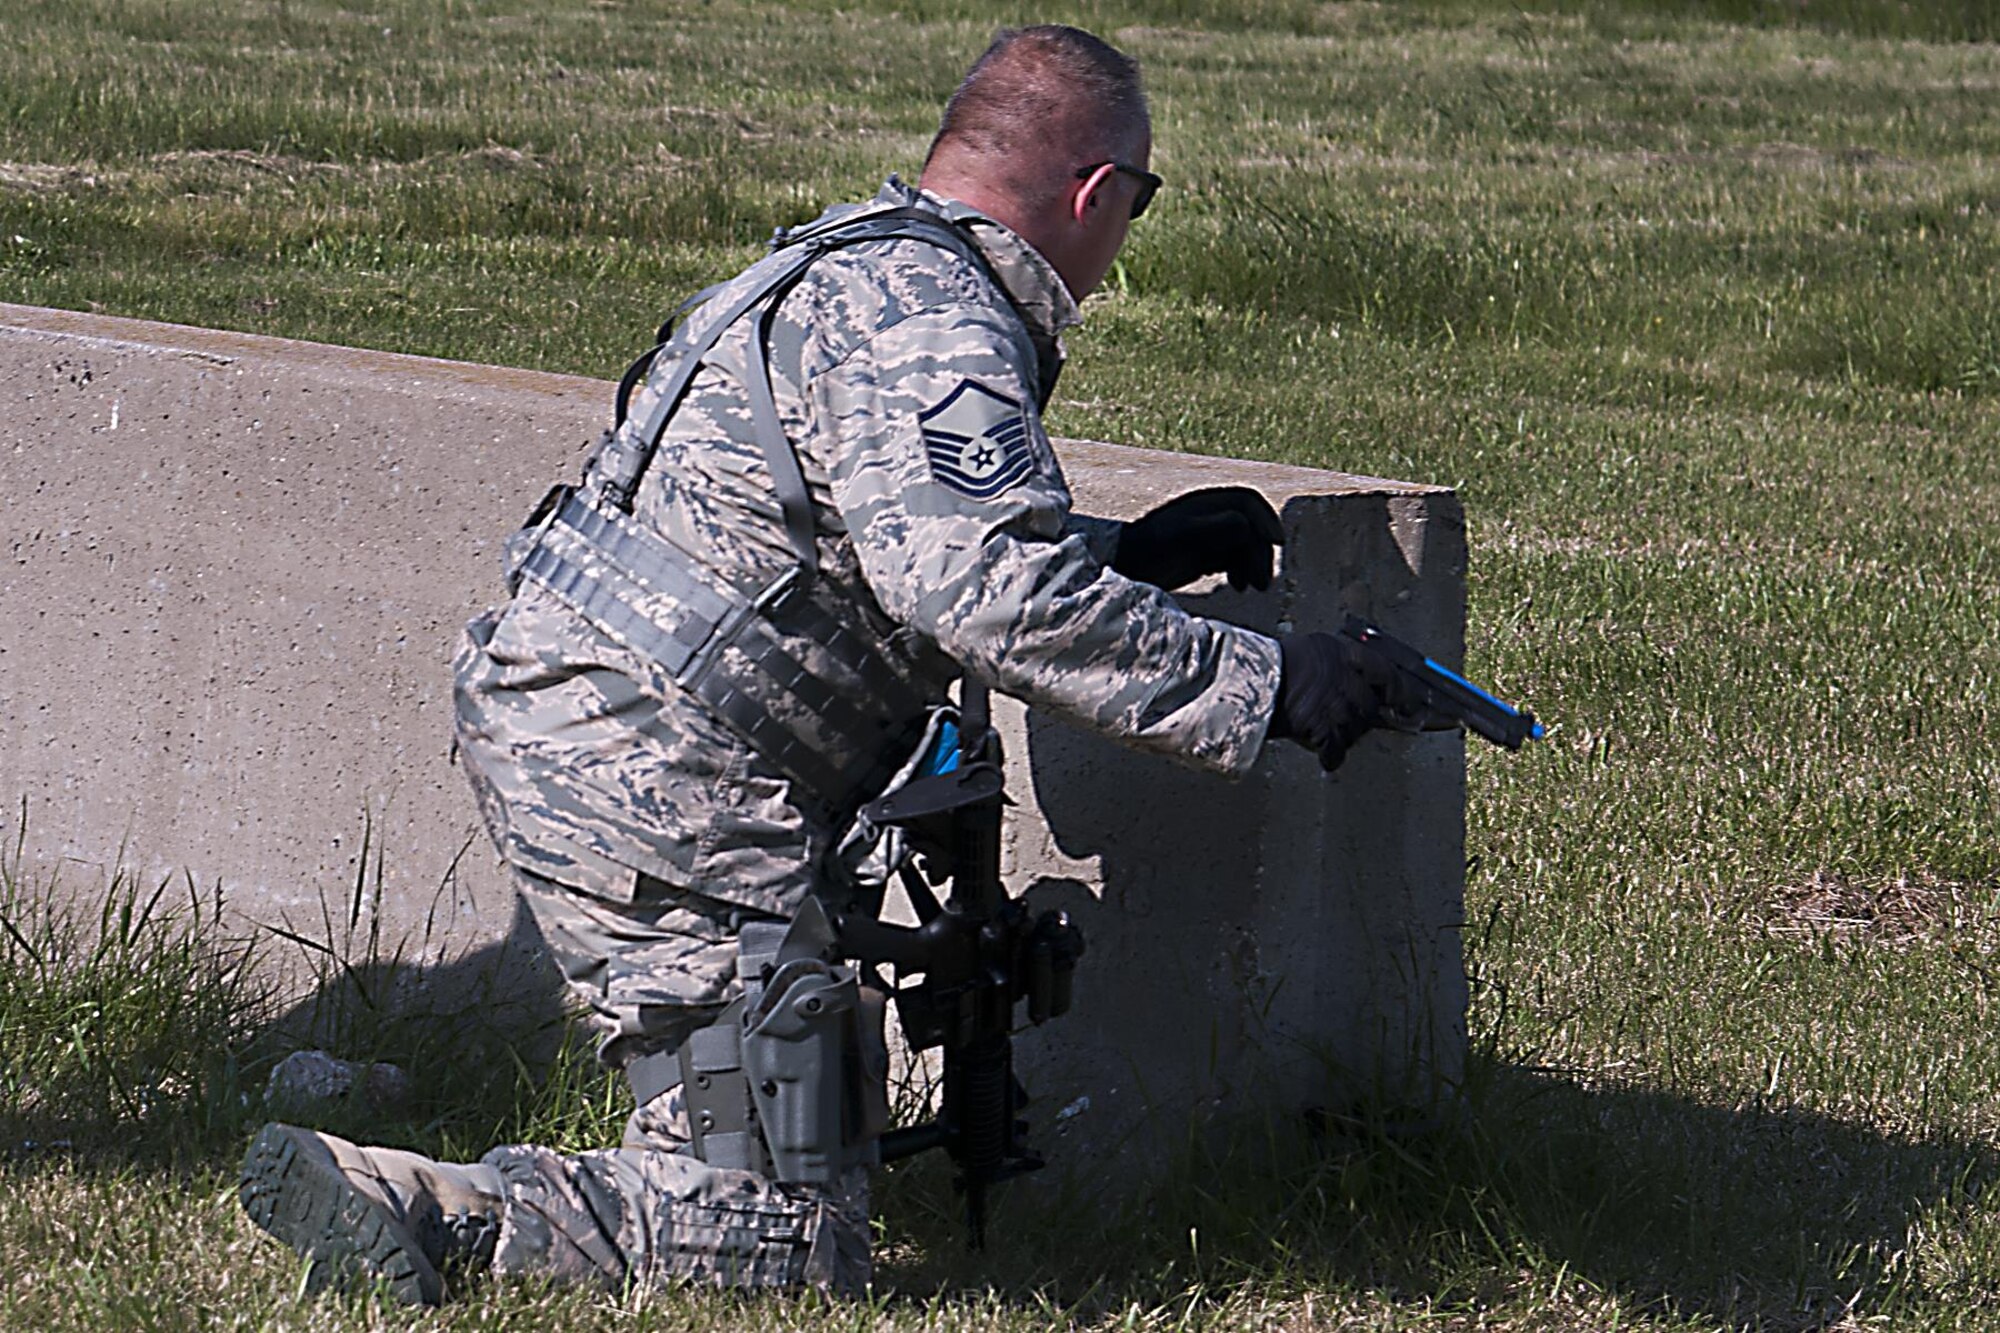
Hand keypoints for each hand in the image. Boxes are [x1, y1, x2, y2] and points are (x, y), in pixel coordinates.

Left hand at [1111, 486, 1283, 591]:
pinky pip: (1233, 559)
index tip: (1277, 543)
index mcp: (1205, 504)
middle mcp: (1209, 517)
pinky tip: (1236, 586)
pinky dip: (1240, 572)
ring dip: (1253, 565)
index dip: (1266, 520)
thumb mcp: (1181, 536)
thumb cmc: (1148, 549)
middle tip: (1264, 584)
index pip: (1247, 504)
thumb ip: (1213, 527)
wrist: (1123, 568)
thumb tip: (1245, 525)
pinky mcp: (1202, 556)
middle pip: (1250, 528)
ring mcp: (1207, 537)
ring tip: (1253, 588)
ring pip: (1244, 546)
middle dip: (1260, 553)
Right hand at [1267, 631, 1428, 771]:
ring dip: (1344, 735)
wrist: (1249, 680)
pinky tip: (1327, 758)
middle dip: (1362, 717)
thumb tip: (1353, 679)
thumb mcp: (1312, 649)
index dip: (1400, 691)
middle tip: (1347, 720)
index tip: (1408, 702)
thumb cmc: (1273, 662)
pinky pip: (1336, 750)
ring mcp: (1337, 706)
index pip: (1386, 673)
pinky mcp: (1324, 729)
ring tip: (1326, 731)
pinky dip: (1331, 756)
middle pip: (1370, 707)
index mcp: (1344, 654)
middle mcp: (1347, 680)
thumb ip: (1337, 663)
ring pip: (1354, 730)